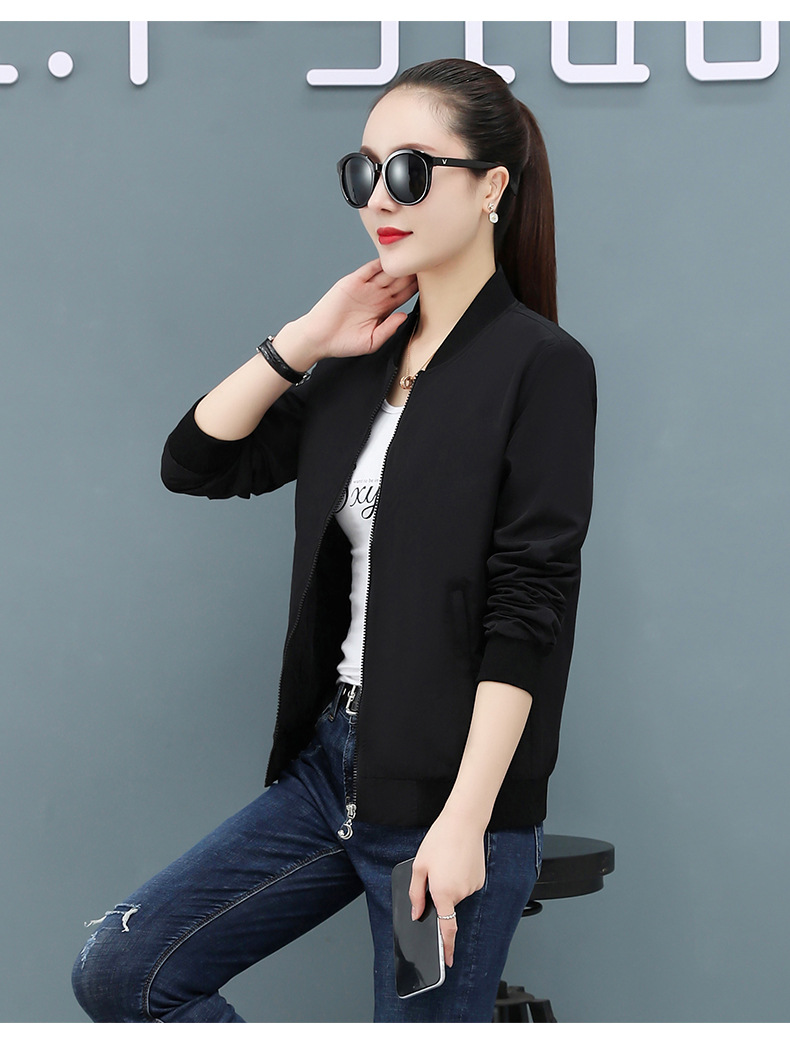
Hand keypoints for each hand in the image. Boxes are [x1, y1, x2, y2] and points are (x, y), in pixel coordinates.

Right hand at [298, 259, 417, 360]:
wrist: (319, 337)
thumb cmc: (343, 343)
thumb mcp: (371, 341)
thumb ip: (388, 329)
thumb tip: (404, 315)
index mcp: (383, 310)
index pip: (404, 295)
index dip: (416, 289)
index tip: (432, 283)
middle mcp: (376, 296)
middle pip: (399, 281)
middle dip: (412, 274)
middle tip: (428, 264)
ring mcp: (365, 287)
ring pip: (387, 273)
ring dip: (399, 267)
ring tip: (414, 259)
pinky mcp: (352, 282)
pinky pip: (369, 269)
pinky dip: (380, 263)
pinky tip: (392, 258)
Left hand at [408, 810, 486, 967]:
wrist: (463, 822)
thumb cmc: (440, 840)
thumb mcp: (419, 866)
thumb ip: (416, 894)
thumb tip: (417, 913)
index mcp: (443, 893)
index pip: (446, 929)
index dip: (446, 948)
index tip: (446, 961)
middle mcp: (460, 893)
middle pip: (447, 905)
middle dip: (440, 894)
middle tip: (435, 871)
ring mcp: (472, 886)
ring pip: (456, 894)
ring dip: (449, 884)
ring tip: (446, 862)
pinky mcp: (479, 879)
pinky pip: (465, 885)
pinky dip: (459, 878)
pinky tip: (456, 862)